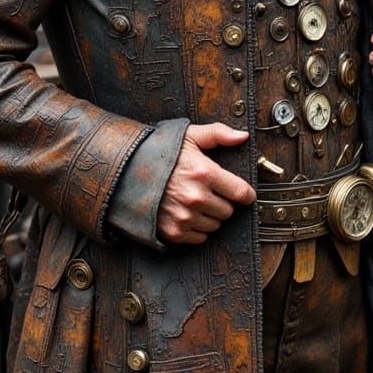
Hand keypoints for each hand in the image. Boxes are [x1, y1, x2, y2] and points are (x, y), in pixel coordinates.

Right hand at [156, 123, 255, 243]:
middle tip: (208, 191)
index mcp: (204, 173)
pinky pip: (199, 237)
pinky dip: (196, 228)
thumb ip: (218, 134)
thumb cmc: (160, 152)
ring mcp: (184, 216)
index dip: (246, 194)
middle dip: (222, 202)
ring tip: (195, 201)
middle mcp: (196, 197)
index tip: (245, 194)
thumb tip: (243, 136)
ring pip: (215, 225)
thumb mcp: (189, 136)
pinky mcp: (174, 231)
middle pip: (228, 211)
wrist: (126, 171)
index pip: (240, 192)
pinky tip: (186, 212)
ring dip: (210, 216)